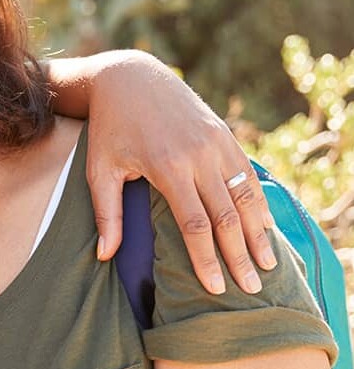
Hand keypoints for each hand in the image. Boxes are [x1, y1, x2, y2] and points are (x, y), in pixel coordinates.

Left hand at [50, 51, 276, 293]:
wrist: (131, 79)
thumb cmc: (110, 129)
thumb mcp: (100, 169)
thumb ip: (106, 213)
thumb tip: (104, 256)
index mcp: (168, 167)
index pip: (195, 224)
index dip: (207, 259)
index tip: (214, 287)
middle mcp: (199, 155)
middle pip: (228, 216)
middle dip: (240, 255)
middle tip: (251, 289)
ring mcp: (216, 143)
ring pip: (246, 196)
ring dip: (259, 233)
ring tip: (267, 265)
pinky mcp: (225, 135)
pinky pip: (248, 174)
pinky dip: (259, 203)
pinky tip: (264, 227)